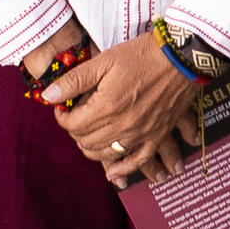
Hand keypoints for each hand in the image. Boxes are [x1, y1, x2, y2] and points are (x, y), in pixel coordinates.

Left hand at [48, 29, 199, 182]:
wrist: (181, 57)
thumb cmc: (142, 55)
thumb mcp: (104, 61)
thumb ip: (74, 81)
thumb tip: (48, 96)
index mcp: (106, 106)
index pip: (73, 125)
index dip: (63, 118)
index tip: (63, 109)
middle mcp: (122, 125)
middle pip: (87, 142)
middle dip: (76, 132)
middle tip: (76, 119)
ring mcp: (141, 133)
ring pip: (107, 154)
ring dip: (93, 149)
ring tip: (88, 138)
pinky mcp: (156, 135)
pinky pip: (138, 160)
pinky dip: (123, 169)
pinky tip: (113, 173)